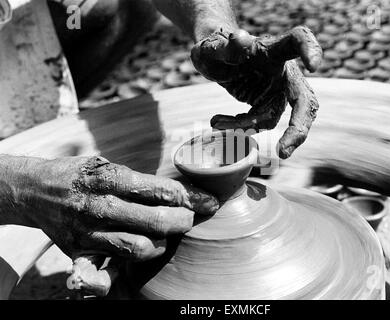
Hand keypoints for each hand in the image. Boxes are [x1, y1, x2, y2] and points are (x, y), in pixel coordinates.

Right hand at [20, 156, 218, 260]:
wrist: (34, 188)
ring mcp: (89, 232)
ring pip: (138, 248)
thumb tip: (183, 192)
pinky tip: (121, 274)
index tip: (209, 201)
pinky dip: (109, 281)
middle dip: (181, 222)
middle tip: (189, 220)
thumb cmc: (80, 175)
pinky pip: (96, 276)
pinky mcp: (77, 252)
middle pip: (155, 221)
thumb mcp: (108, 165)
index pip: (160, 190)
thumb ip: (139, 180)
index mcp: (111, 179)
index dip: (190, 197)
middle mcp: (101, 206)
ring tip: (163, 237)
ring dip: (160, 245)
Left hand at [191, 26, 321, 158]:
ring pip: (274, 119)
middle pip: (303, 100)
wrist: (216, 60)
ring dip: (245, 126)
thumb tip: (240, 39)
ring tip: (216, 123)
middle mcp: (282, 72)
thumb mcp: (213, 48)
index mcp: (273, 50)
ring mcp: (278, 92)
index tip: (313, 64)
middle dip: (297, 128)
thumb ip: (226, 47)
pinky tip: (220, 122)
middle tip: (283, 152)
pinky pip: (259, 124)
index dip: (310, 49)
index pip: (297, 41)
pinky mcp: (268, 106)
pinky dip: (240, 127)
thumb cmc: (215, 49)